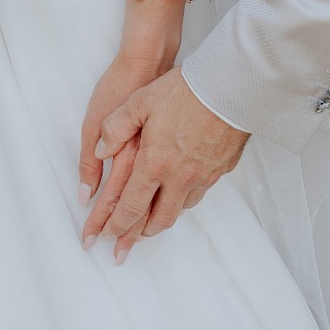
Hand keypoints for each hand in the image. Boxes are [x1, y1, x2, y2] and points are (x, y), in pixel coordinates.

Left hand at [82, 67, 248, 262]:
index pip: (131, 206)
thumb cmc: (185, 91)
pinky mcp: (221, 168)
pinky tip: (181, 193)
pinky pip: (200, 192)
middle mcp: (180, 177)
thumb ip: (116, 127)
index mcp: (155, 163)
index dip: (116, 225)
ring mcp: (203, 175)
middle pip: (158, 220)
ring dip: (163, 218)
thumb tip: (100, 150)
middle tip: (127, 243)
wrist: (229, 86)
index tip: (106, 235)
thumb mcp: (140, 101)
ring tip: (151, 222)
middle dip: (139, 235)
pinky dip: (185, 199)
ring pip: (181, 209)